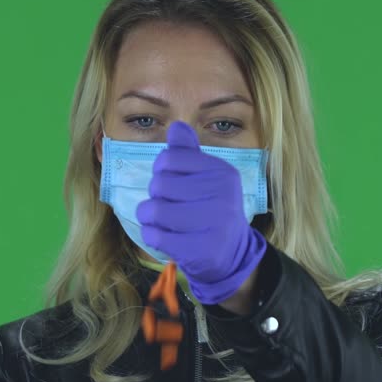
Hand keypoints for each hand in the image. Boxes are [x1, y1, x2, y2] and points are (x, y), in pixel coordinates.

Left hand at [135, 121, 267, 304]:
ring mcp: (214, 224)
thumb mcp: (204, 179)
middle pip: (159, 185)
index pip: (169, 159)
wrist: (231, 255)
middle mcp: (222, 195)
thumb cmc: (210, 210)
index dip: (161, 171)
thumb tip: (177, 126)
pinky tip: (164, 237)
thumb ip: (188, 154)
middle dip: (155, 196)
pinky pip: (155, 236)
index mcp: (222, 172)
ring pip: (155, 211)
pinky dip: (152, 236)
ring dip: (149, 217)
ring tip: (161, 221)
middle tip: (168, 205)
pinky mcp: (201, 250)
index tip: (172, 182)